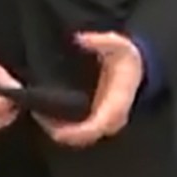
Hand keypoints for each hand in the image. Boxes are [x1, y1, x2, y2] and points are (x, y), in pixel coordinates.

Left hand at [35, 32, 142, 147]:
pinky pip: (78, 131)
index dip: (76, 132)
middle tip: (38, 117)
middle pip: (84, 137)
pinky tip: (45, 115)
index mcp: (116, 103)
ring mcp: (103, 120)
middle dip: (61, 133)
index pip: (96, 126)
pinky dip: (62, 128)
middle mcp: (111, 118)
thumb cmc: (128, 58)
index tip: (57, 131)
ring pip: (80, 137)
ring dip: (59, 131)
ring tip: (37, 114)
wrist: (139, 68)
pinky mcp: (96, 118)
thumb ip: (102, 41)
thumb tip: (81, 39)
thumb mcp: (120, 45)